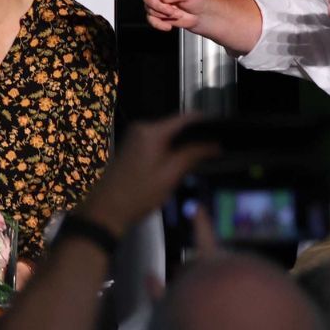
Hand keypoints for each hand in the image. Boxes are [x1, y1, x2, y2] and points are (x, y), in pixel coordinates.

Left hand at [78, 114, 219, 235]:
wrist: (106, 211)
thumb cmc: (139, 194)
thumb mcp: (170, 175)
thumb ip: (192, 155)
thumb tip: (215, 145)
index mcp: (151, 131)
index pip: (185, 119)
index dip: (206, 122)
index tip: (223, 130)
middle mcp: (142, 128)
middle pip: (176, 126)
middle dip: (196, 135)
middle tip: (218, 147)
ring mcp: (135, 137)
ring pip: (168, 135)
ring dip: (184, 144)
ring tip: (207, 154)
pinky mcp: (132, 147)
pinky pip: (158, 142)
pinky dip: (171, 149)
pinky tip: (185, 160)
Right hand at [120, 0, 206, 32]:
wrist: (200, 15)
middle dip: (159, 6)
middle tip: (173, 10)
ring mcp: (157, 3)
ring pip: (150, 10)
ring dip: (164, 15)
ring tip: (177, 14)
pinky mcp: (158, 15)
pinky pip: (151, 20)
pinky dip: (159, 24)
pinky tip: (168, 25)